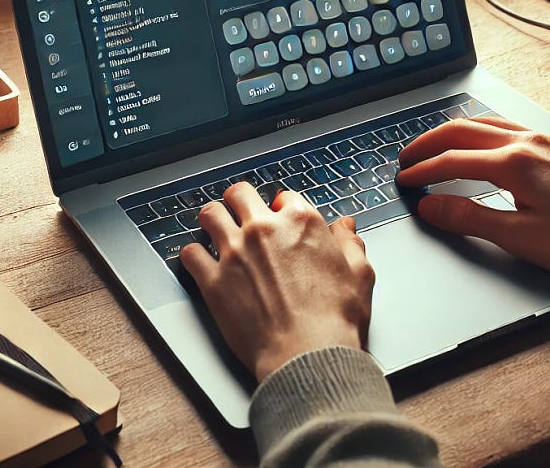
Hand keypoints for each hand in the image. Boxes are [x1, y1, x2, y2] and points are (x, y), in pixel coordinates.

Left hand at [181, 183, 374, 380]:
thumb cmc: (335, 319)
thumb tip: (345, 228)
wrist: (308, 355)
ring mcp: (235, 253)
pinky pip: (190, 254)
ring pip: (210, 215)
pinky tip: (201, 263)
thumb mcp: (358, 275)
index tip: (278, 220)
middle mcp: (263, 229)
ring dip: (213, 221)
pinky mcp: (213, 280)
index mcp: (300, 222)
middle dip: (239, 203)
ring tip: (215, 232)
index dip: (281, 209)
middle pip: (239, 194)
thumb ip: (349, 244)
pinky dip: (194, 256)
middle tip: (240, 215)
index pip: (283, 197)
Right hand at [396, 117, 549, 275]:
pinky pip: (503, 126)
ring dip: (451, 133)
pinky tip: (475, 141)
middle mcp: (525, 143)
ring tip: (432, 147)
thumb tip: (431, 207)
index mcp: (514, 163)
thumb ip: (469, 219)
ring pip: (483, 124)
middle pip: (462, 131)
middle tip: (406, 158)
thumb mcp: (520, 238)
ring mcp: (540, 140)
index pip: (453, 161)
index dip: (423, 171)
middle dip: (429, 143)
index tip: (404, 181)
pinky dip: (477, 130)